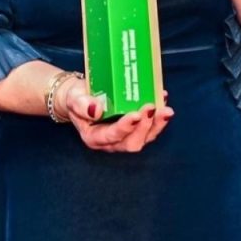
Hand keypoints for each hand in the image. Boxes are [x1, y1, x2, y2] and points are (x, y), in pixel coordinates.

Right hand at [58, 77, 173, 152]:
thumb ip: (81, 105)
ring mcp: (126, 137)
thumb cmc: (78, 99)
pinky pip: (150, 127)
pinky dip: (159, 116)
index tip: (135, 115)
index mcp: (94, 138)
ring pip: (145, 137)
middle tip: (151, 108)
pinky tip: (163, 99)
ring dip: (157, 124)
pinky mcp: (136, 129)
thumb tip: (96, 110)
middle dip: (144, 127)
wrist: (83, 97)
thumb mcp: (74, 98)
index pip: (111, 136)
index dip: (125, 128)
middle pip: (132, 143)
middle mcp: (112, 142)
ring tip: (166, 110)